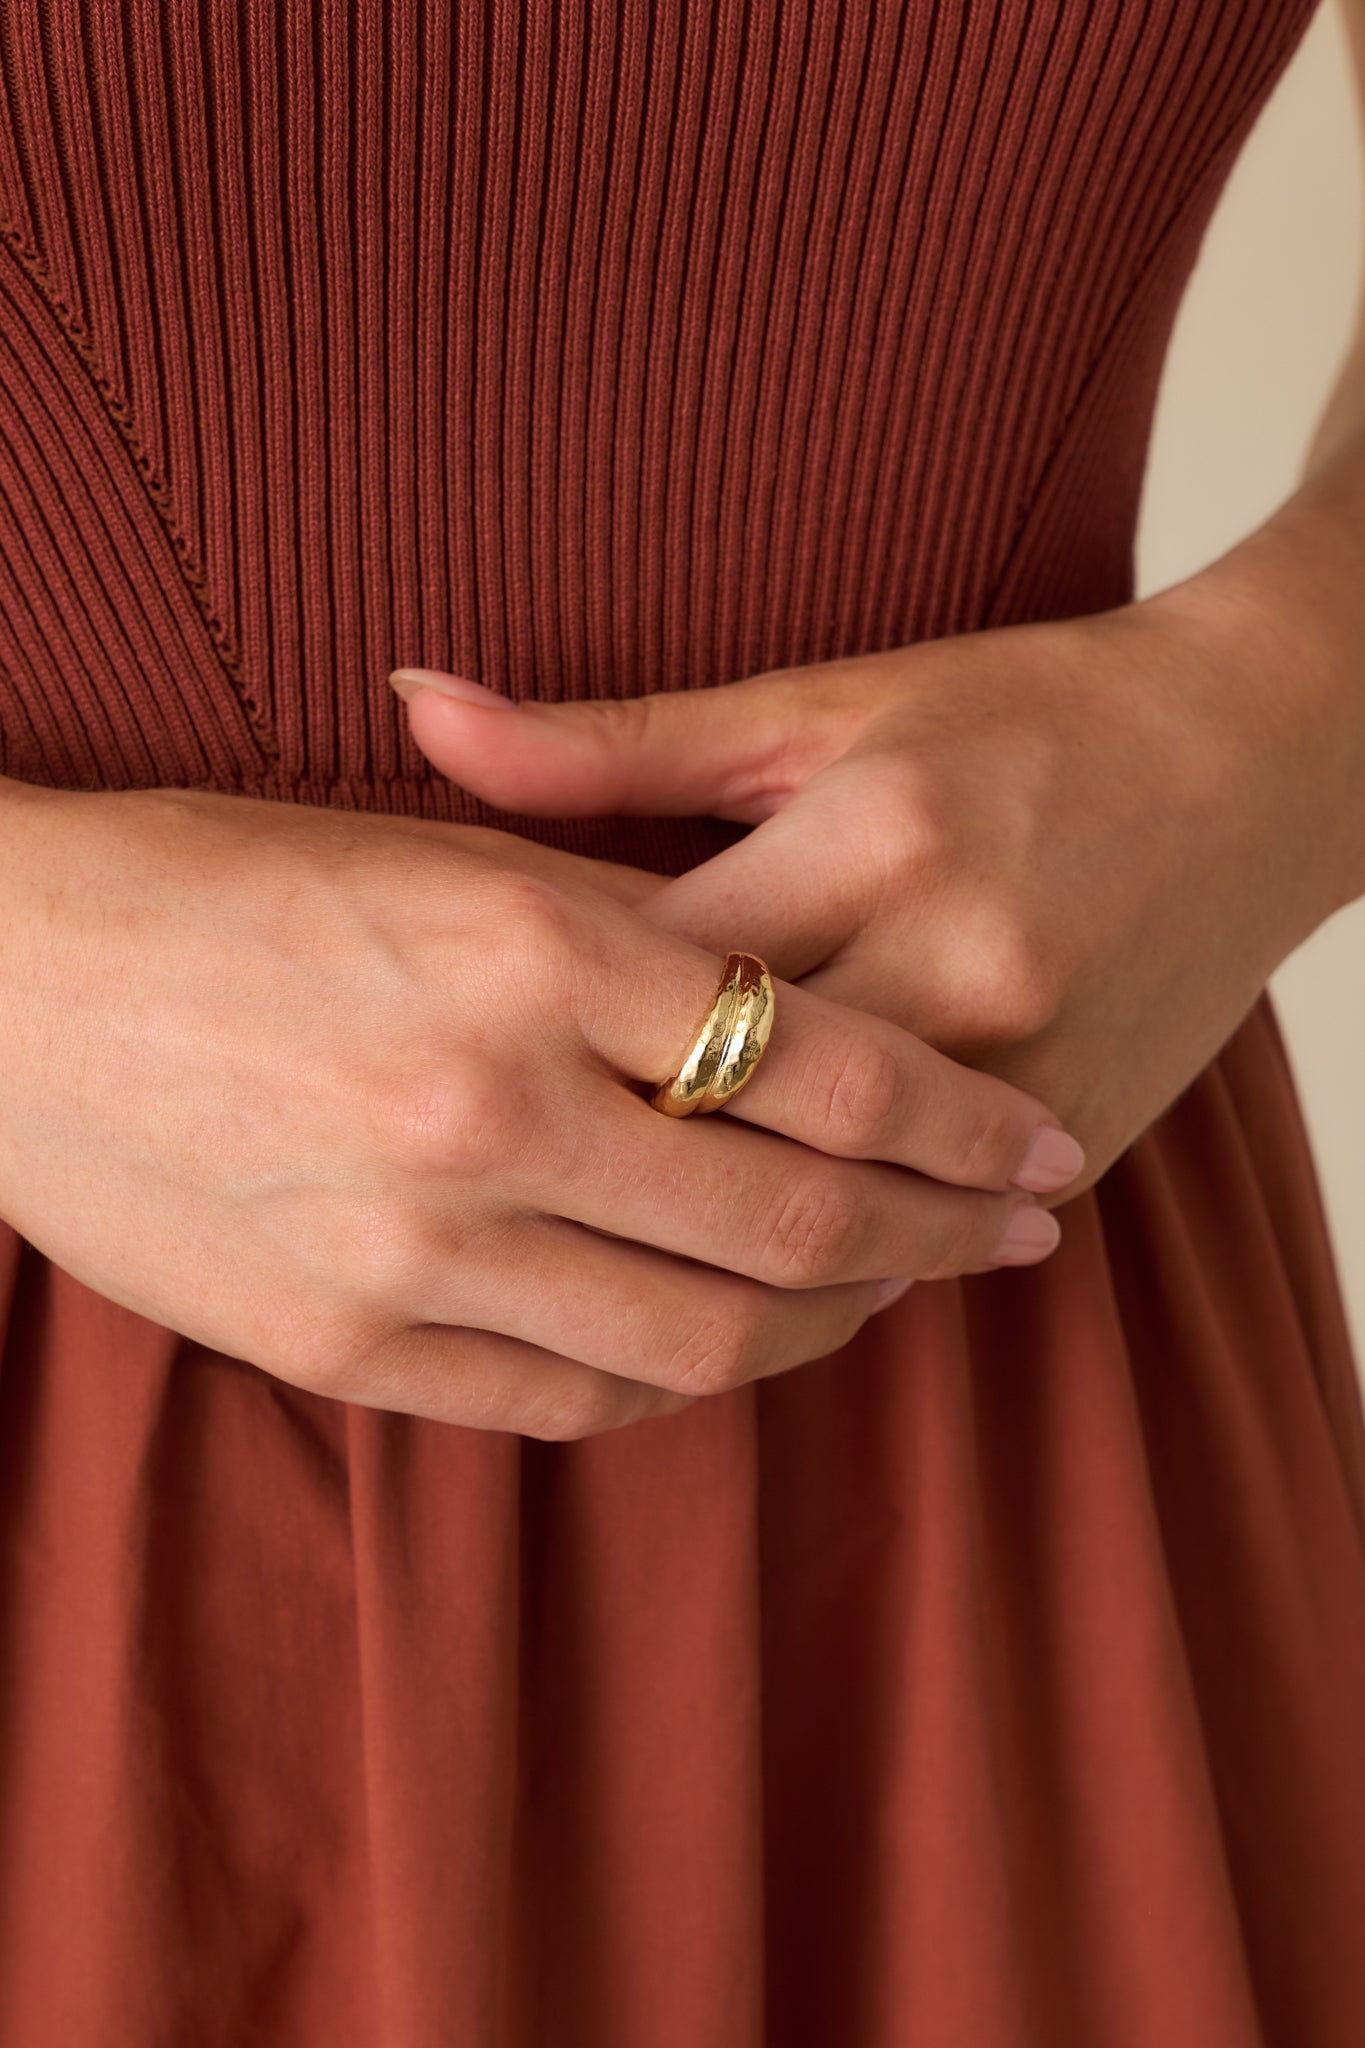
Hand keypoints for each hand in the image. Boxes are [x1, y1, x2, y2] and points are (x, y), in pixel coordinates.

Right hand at [0, 778, 1081, 1437]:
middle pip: (794, 1214)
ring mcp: (410, 1246)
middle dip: (944, 1236)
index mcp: (519, 941)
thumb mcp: (426, 853)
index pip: (822, 1061)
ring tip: (886, 1295)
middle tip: (1021, 1239)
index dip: (964, 1121)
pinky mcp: (344, 1346)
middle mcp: (481, 1104)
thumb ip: (608, 932)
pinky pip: (571, 1398)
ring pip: (700, 1335)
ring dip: (826, 1323)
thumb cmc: (212, 881)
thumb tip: (776, 1014)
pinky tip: (726, 1342)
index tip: (1038, 1150)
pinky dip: (677, 1378)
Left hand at [392, 584, 1330, 1196]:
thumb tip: (412, 704)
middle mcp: (960, 964)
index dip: (541, 1040)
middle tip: (487, 1191)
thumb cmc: (1019, 718)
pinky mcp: (1084, 1129)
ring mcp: (1033, 1065)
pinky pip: (918, 1242)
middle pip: (732, 1120)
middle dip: (602, 1165)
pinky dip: (826, 1265)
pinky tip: (736, 1279)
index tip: (456, 1068)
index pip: (657, 986)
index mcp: (873, 839)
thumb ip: (609, 742)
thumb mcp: (817, 706)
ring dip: (708, 1247)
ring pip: (824, 1212)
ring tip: (587, 1257)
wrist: (1255, 759)